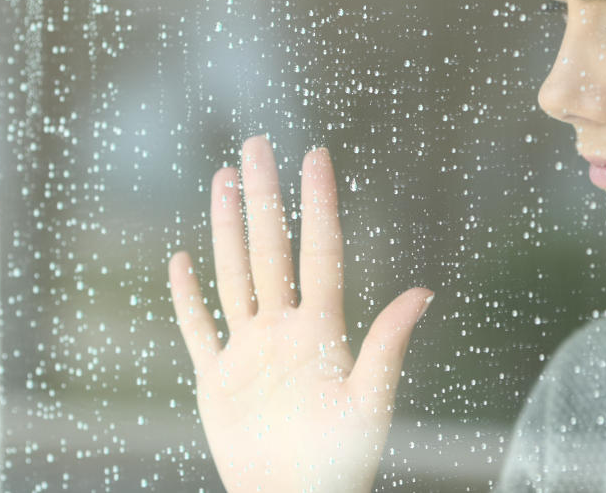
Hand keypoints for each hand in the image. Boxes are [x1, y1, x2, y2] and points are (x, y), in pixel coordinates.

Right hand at [168, 135, 432, 492]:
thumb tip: (425, 292)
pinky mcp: (217, 380)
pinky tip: (181, 260)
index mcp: (322, 329)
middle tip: (256, 146)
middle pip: (270, 248)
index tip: (314, 155)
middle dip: (263, 197)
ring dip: (225, 228)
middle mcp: (284, 328)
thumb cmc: (340, 462)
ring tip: (223, 179)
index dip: (317, 202)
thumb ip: (387, 345)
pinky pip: (198, 329)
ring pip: (234, 274)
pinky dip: (186, 297)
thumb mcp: (370, 403)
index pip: (319, 250)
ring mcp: (249, 350)